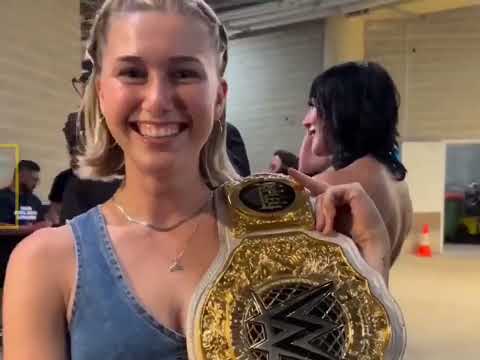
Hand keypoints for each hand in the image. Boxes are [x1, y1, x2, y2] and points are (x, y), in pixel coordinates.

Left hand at [288, 168, 390, 282]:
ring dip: (321, 215)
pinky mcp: (354, 190)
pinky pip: (330, 194)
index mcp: (335, 209)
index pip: (317, 190)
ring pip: (321, 196)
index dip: (303, 180)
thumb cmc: (350, 250)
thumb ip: (316, 225)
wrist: (370, 255)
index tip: (289, 172)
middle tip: (318, 231)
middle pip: (316, 193)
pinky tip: (330, 225)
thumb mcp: (325, 236)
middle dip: (313, 211)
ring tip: (327, 232)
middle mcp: (342, 199)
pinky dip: (327, 209)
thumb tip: (296, 224)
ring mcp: (349, 193)